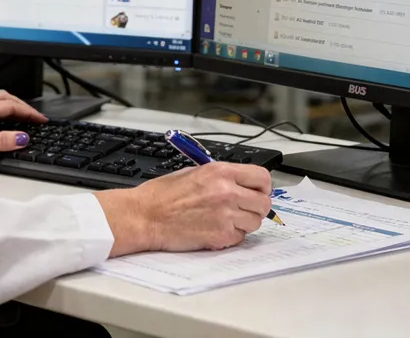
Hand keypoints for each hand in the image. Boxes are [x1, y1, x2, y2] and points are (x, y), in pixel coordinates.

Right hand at [95, 162, 273, 254]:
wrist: (145, 216)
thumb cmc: (162, 195)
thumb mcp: (194, 173)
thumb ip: (222, 177)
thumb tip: (243, 185)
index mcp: (221, 172)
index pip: (262, 178)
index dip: (262, 187)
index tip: (257, 192)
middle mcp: (227, 192)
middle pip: (264, 203)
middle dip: (255, 208)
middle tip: (242, 210)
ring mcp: (225, 215)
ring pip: (254, 222)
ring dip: (243, 224)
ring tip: (223, 220)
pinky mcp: (220, 236)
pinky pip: (240, 238)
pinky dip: (230, 237)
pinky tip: (214, 230)